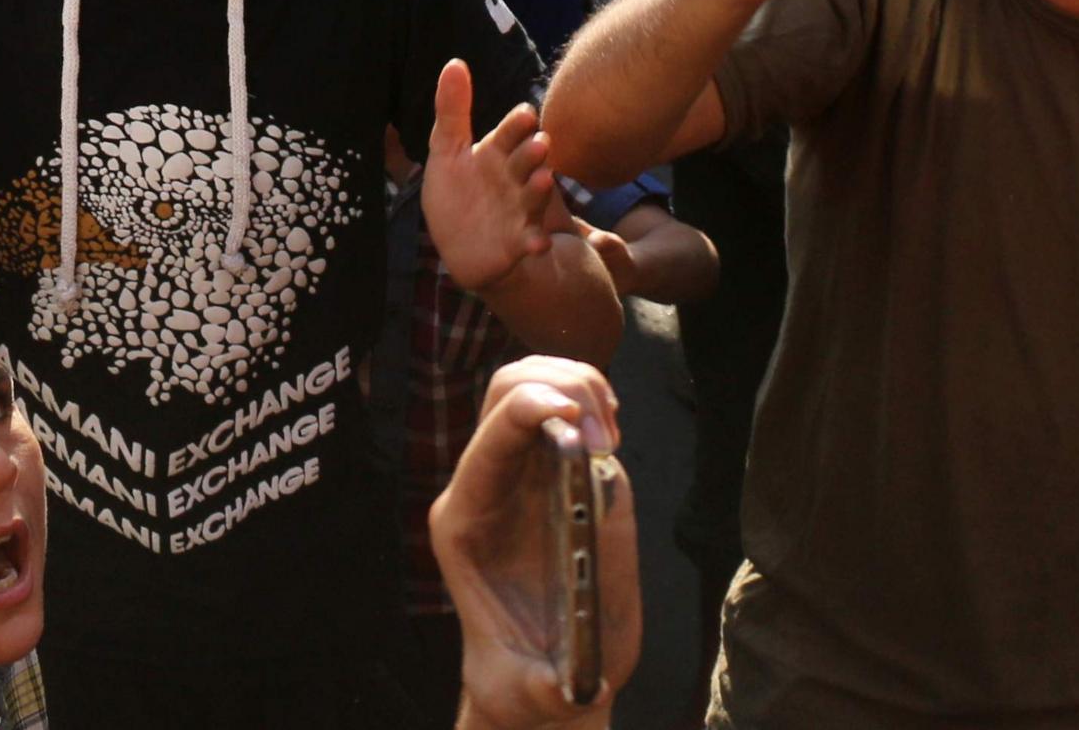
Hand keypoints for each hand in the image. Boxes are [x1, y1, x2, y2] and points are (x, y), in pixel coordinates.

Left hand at [417, 59, 565, 290]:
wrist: (457, 244)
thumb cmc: (456, 192)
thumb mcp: (447, 150)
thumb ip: (452, 110)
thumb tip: (455, 62)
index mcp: (497, 152)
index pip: (510, 132)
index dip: (516, 124)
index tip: (523, 114)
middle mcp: (514, 177)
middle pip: (526, 161)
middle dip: (533, 152)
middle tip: (540, 143)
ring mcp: (519, 209)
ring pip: (533, 196)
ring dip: (539, 189)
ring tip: (544, 180)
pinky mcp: (518, 241)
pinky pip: (530, 240)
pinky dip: (535, 241)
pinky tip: (539, 243)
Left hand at [432, 358, 641, 729]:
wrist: (533, 677)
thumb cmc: (527, 684)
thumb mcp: (535, 696)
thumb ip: (555, 684)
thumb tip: (588, 658)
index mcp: (466, 525)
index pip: (487, 446)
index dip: (526, 416)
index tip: (575, 416)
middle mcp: (485, 487)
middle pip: (506, 390)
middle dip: (562, 387)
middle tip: (610, 431)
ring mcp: (517, 471)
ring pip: (530, 382)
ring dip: (580, 383)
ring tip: (612, 430)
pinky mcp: (552, 468)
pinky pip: (562, 403)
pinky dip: (592, 396)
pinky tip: (611, 434)